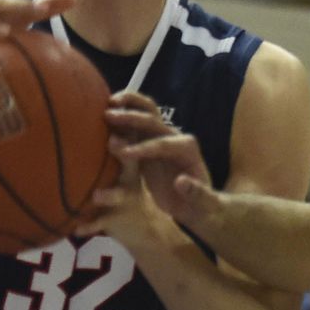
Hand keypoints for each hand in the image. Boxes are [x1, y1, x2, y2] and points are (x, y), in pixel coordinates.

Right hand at [85, 92, 220, 231]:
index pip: (164, 144)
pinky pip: (134, 126)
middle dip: (132, 118)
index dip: (144, 147)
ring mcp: (161, 139)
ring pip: (145, 113)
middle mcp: (175, 138)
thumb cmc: (201, 207)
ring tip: (106, 102)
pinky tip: (105, 114)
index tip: (124, 153)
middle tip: (108, 117)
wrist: (197, 206)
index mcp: (188, 150)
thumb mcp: (204, 205)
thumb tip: (181, 181)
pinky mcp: (148, 145)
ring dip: (127, 106)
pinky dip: (122, 116)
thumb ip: (196, 193)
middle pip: (153, 121)